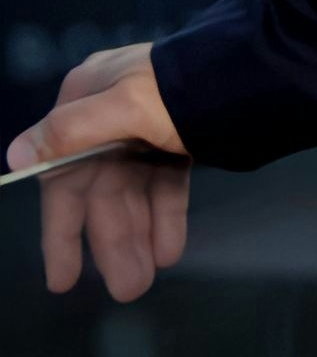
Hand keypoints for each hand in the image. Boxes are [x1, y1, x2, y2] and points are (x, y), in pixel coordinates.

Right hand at [7, 44, 190, 303]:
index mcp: (87, 99)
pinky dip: (165, 216)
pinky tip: (169, 249)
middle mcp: (110, 114)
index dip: (61, 230)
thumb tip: (14, 156)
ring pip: (134, 192)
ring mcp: (146, 127)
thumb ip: (71, 132)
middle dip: (113, 241)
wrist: (253, 68)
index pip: (61, 175)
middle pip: (101, 191)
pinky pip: (164, 183)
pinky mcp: (179, 136)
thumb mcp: (126, 104)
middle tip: (127, 288)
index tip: (63, 278)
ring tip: (145, 279)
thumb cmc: (182, 86)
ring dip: (138, 236)